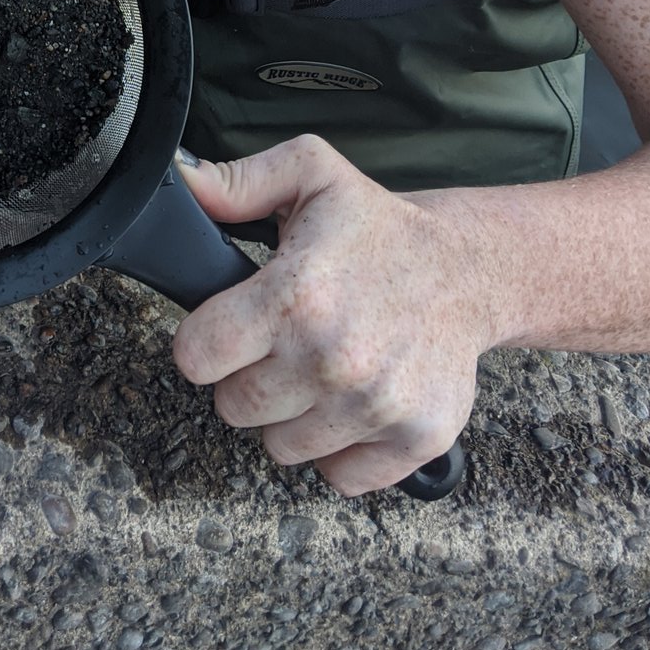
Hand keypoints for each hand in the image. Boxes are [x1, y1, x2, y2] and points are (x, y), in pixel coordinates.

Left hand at [171, 135, 496, 494]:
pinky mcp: (414, 440)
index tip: (228, 328)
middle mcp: (334, 357)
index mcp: (297, 295)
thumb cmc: (379, 227)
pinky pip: (338, 477)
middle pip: (233, 407)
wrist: (466, 270)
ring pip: (281, 448)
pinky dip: (339, 449)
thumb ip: (238, 181)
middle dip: (246, 377)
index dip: (203, 342)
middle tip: (283, 343)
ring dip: (291, 416)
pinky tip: (352, 401)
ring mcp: (376, 405)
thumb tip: (183, 182)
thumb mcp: (310, 173)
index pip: (197, 356)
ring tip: (320, 368)